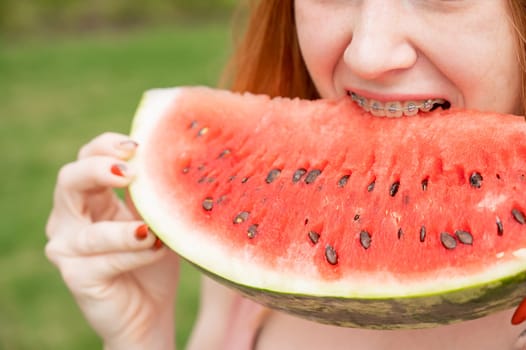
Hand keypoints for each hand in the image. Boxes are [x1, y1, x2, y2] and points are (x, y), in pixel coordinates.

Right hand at [45, 132, 178, 348]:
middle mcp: (70, 218)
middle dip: (98, 170)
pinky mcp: (76, 276)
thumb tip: (165, 158)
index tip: (136, 146)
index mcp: (90, 196)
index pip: (87, 158)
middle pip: (69, 179)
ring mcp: (66, 248)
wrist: (150, 309)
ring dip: (123, 228)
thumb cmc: (152, 258)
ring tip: (152, 228)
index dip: (106, 146)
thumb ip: (151, 194)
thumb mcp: (155, 218)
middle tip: (131, 173)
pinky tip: (156, 249)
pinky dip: (133, 254)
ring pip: (88, 230)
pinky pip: (104, 261)